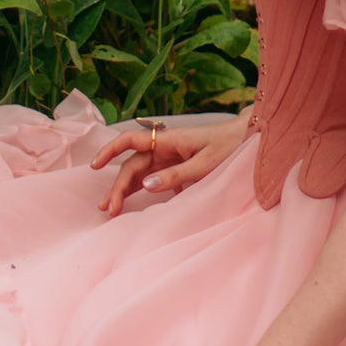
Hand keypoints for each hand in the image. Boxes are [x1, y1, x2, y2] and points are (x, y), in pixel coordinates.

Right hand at [91, 113, 249, 215]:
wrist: (251, 137)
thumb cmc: (230, 146)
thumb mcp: (205, 164)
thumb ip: (176, 175)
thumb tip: (145, 185)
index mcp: (168, 140)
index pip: (130, 141)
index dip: (110, 151)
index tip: (94, 167)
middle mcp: (164, 147)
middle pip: (133, 165)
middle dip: (118, 186)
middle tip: (109, 209)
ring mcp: (170, 157)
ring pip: (140, 173)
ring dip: (125, 189)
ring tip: (110, 209)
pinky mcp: (177, 167)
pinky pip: (154, 178)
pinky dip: (142, 190)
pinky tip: (135, 205)